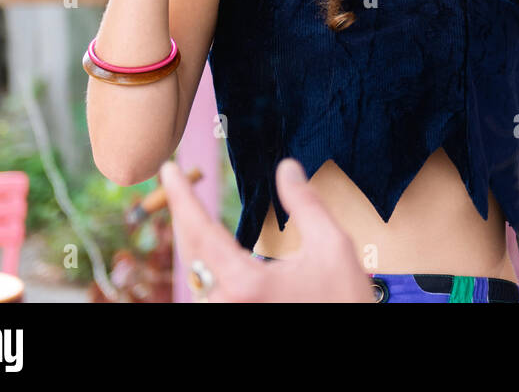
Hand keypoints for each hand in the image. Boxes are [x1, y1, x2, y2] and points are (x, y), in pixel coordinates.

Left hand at [160, 158, 371, 302]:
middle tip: (176, 180)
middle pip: (189, 250)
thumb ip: (305, 205)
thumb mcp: (333, 247)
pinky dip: (202, 262)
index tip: (169, 169)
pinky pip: (207, 290)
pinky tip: (206, 247)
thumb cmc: (344, 301)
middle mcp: (226, 304)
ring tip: (188, 209)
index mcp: (245, 283)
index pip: (200, 229)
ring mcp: (227, 315)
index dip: (181, 195)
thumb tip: (287, 168)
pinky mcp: (235, 317)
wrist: (350, 351)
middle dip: (181, 212)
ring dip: (190, 238)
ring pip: (194, 272)